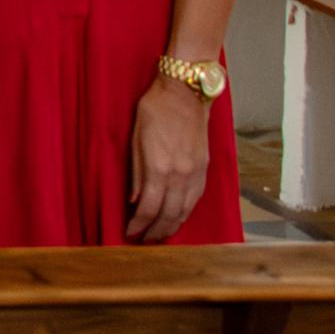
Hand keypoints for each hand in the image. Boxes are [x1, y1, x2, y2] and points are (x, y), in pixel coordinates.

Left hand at [127, 71, 214, 241]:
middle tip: (143, 240)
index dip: (138, 224)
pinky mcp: (204, 169)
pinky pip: (196, 199)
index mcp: (160, 168)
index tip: (130, 232)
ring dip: (172, 226)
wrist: (185, 93)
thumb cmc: (155, 110)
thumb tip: (134, 200)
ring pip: (185, 211)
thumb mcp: (136, 140)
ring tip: (159, 235)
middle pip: (169, 215)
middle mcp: (181, 175)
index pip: (149, 207)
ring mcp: (196, 173)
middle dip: (155, 231)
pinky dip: (186, 213)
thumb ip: (137, 174)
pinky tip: (178, 218)